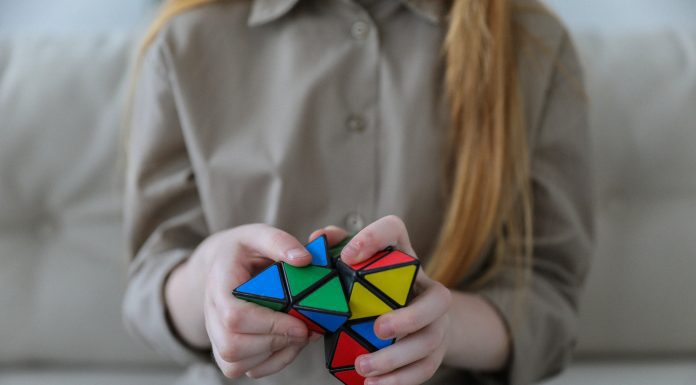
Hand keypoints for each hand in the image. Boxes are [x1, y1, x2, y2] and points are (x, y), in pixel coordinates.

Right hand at [185, 224, 320, 378]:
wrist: (221, 266)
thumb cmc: (242, 251)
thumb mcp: (258, 234)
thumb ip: (279, 242)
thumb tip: (303, 259)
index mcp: (218, 285)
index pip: (234, 316)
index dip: (270, 324)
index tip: (300, 323)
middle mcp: (211, 314)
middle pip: (233, 345)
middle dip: (275, 341)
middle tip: (305, 329)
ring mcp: (216, 336)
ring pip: (237, 363)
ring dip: (276, 354)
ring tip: (299, 335)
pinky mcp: (226, 352)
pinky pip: (246, 370)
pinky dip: (273, 363)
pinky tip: (288, 344)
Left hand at [309, 216, 451, 384]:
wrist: (410, 317)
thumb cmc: (372, 289)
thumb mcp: (355, 269)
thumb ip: (335, 251)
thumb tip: (319, 238)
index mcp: (402, 257)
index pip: (394, 230)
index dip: (374, 238)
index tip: (348, 256)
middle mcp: (426, 286)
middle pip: (437, 299)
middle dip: (409, 317)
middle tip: (378, 329)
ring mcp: (436, 321)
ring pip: (430, 339)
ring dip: (397, 356)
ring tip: (363, 367)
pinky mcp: (435, 350)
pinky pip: (425, 367)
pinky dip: (400, 379)